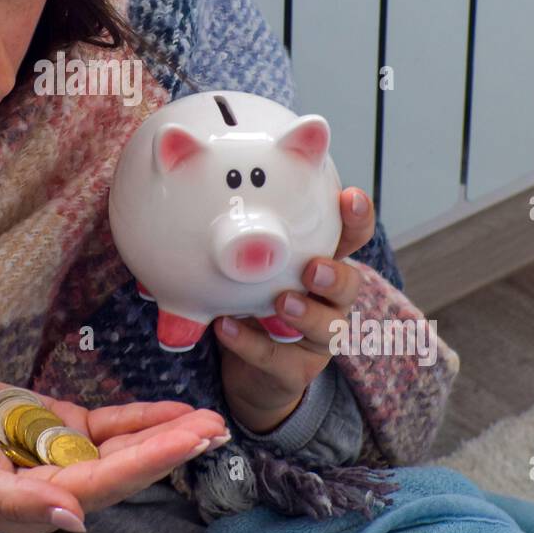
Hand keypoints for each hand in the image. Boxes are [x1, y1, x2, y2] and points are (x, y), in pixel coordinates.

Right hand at [0, 376, 229, 532]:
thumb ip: (12, 502)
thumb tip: (70, 516)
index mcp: (35, 503)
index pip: (102, 484)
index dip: (148, 462)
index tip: (187, 442)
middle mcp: (57, 484)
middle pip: (125, 468)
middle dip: (171, 449)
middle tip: (215, 429)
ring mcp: (60, 454)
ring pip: (123, 447)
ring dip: (165, 434)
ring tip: (209, 421)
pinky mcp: (57, 427)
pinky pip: (107, 425)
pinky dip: (141, 418)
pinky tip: (173, 412)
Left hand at [214, 186, 375, 433]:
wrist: (246, 367)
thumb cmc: (248, 298)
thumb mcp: (241, 260)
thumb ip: (224, 225)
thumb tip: (176, 161)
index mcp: (319, 260)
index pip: (350, 235)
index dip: (356, 217)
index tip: (347, 198)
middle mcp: (328, 299)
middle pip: (352, 284)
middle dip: (337, 275)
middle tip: (313, 268)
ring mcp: (317, 338)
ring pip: (328, 328)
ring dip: (305, 313)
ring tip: (280, 301)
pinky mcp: (296, 371)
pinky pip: (278, 359)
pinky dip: (251, 344)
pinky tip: (227, 328)